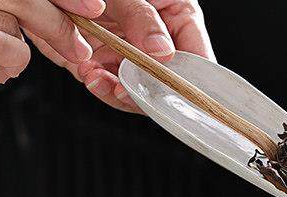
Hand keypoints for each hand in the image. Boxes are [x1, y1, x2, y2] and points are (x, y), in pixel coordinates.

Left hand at [28, 0, 214, 112]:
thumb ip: (144, 18)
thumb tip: (162, 53)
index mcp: (176, 15)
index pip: (196, 57)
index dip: (190, 80)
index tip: (178, 92)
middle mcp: (156, 39)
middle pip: (168, 81)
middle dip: (150, 91)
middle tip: (131, 89)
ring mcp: (131, 54)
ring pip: (139, 90)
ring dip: (120, 92)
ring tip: (102, 79)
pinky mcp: (105, 63)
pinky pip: (110, 87)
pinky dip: (100, 86)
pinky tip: (91, 74)